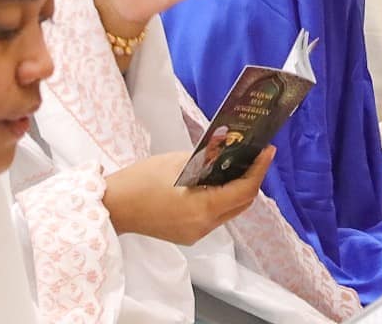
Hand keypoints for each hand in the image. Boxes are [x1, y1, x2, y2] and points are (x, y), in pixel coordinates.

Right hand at [103, 148, 269, 243]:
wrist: (113, 206)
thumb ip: (209, 157)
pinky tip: (217, 180)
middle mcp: (204, 226)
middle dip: (252, 179)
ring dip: (237, 189)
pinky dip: (221, 198)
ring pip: (229, 210)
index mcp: (203, 209)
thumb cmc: (141, 180)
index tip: (268, 151)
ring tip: (239, 164)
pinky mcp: (187, 234)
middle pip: (241, 204)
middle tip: (257, 155)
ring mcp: (195, 233)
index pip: (244, 191)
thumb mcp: (179, 161)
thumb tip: (230, 147)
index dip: (259, 170)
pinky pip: (214, 215)